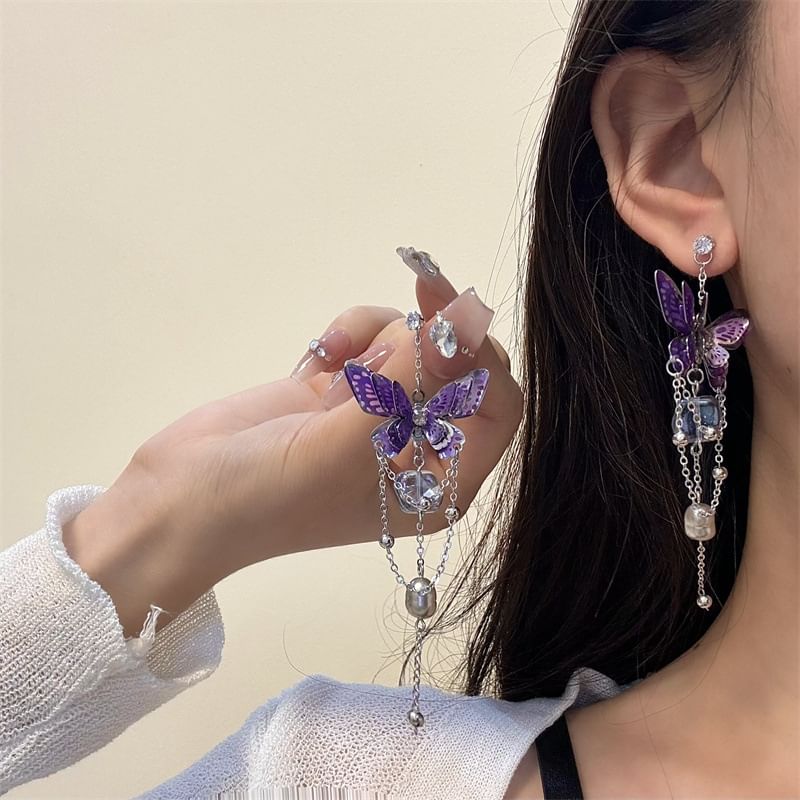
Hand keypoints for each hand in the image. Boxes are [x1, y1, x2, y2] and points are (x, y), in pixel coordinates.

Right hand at [63, 258, 521, 634]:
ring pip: (411, 344)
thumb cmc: (267, 496)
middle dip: (433, 333)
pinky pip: (370, 340)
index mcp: (438, 482)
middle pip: (458, 367)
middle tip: (421, 284)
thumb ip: (412, 383)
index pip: (497, 409)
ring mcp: (376, 415)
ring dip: (380, 335)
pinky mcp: (339, 389)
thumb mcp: (348, 446)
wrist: (179, 501)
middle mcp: (416, 447)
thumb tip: (469, 325)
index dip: (484, 358)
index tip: (457, 315)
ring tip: (334, 359)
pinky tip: (318, 358)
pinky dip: (349, 335)